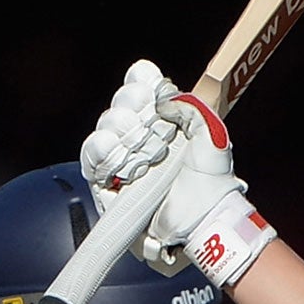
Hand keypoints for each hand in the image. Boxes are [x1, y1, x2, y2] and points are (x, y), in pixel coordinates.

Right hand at [82, 59, 274, 285]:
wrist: (200, 221)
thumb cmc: (210, 183)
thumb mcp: (212, 138)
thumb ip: (193, 108)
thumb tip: (164, 100)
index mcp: (166, 120)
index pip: (142, 86)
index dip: (142, 82)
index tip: (151, 87)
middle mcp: (142, 135)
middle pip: (121, 103)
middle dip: (133, 106)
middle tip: (153, 124)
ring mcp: (123, 158)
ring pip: (105, 126)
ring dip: (121, 130)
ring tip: (144, 149)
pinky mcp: (107, 182)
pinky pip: (91, 157)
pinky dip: (102, 150)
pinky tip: (116, 152)